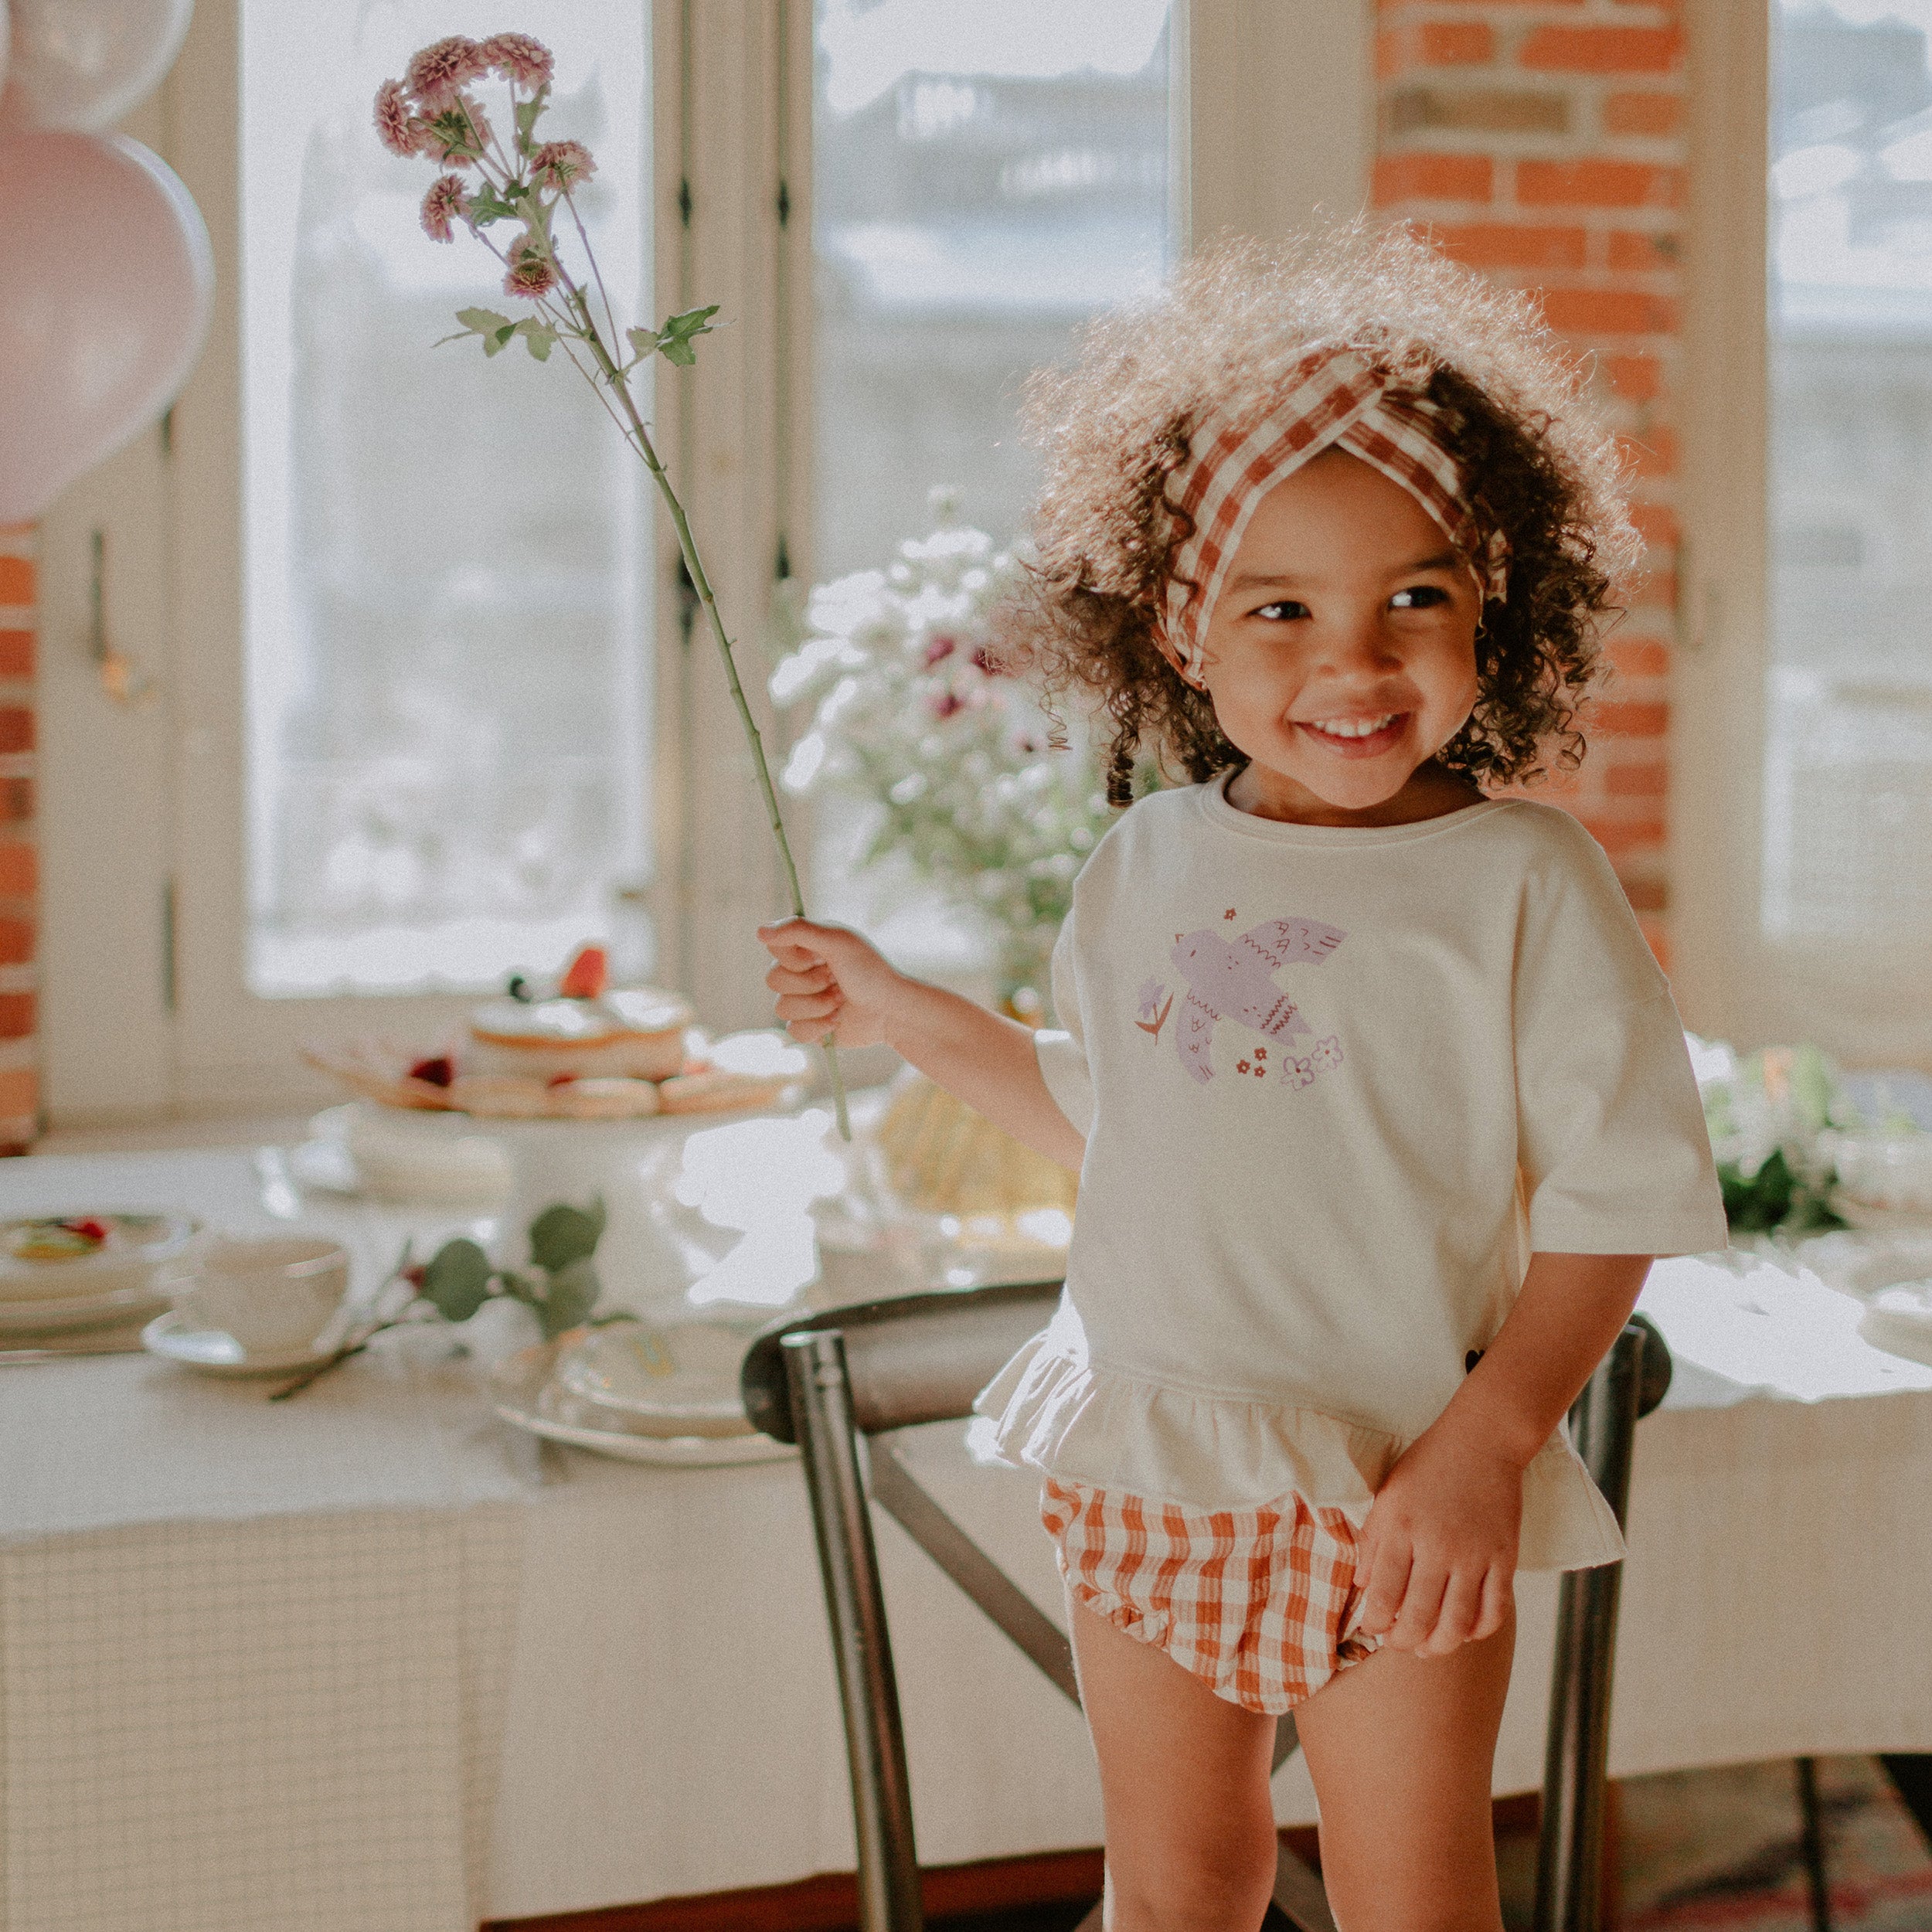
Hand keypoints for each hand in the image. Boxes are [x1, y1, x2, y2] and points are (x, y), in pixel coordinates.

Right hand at [757, 918, 905, 1050]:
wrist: (891, 1011)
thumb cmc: (870, 972)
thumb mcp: (838, 941)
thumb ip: (798, 930)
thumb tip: (759, 932)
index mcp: (806, 948)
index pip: (774, 947)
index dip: (795, 957)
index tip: (821, 957)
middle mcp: (801, 972)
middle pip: (773, 979)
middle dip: (810, 983)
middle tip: (837, 980)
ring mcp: (803, 1000)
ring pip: (781, 1008)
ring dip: (817, 1005)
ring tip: (841, 1000)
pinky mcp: (808, 1027)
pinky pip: (793, 1030)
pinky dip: (818, 1026)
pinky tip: (837, 1020)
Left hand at [1353, 1415, 1519, 1657]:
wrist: (1482, 1441)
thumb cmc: (1427, 1467)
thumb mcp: (1388, 1496)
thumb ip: (1373, 1541)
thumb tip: (1362, 1586)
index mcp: (1402, 1529)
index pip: (1383, 1593)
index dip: (1374, 1622)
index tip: (1371, 1628)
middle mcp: (1438, 1546)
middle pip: (1419, 1616)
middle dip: (1403, 1641)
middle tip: (1397, 1644)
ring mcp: (1475, 1555)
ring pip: (1457, 1622)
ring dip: (1440, 1646)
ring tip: (1427, 1649)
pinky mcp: (1505, 1558)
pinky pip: (1494, 1610)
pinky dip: (1479, 1631)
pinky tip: (1465, 1633)